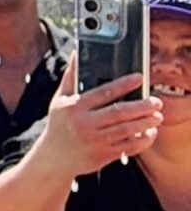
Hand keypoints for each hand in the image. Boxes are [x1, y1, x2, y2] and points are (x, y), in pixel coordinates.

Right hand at [42, 60, 161, 177]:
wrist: (54, 158)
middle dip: (141, 106)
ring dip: (145, 123)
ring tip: (157, 116)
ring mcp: (95, 141)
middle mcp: (85, 124)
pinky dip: (142, 140)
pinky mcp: (103, 156)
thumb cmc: (59, 124)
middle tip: (156, 102)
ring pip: (126, 130)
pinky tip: (150, 133)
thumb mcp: (60, 99)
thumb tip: (76, 52)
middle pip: (119, 113)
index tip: (139, 78)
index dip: (123, 84)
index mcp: (75, 107)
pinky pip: (127, 147)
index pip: (103, 93)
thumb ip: (70, 76)